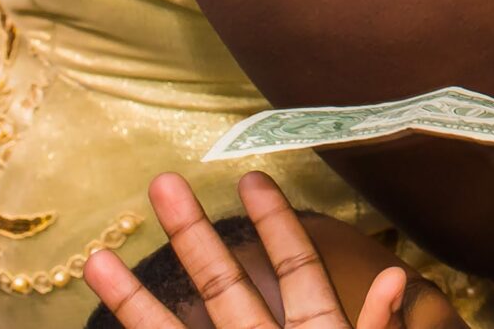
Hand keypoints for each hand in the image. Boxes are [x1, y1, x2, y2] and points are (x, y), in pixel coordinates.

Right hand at [86, 173, 411, 328]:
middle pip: (225, 287)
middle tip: (160, 184)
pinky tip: (129, 295)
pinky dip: (138, 327)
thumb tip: (396, 278)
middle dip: (193, 237)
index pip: (293, 269)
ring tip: (97, 259)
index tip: (250, 178)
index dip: (274, 224)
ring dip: (139, 299)